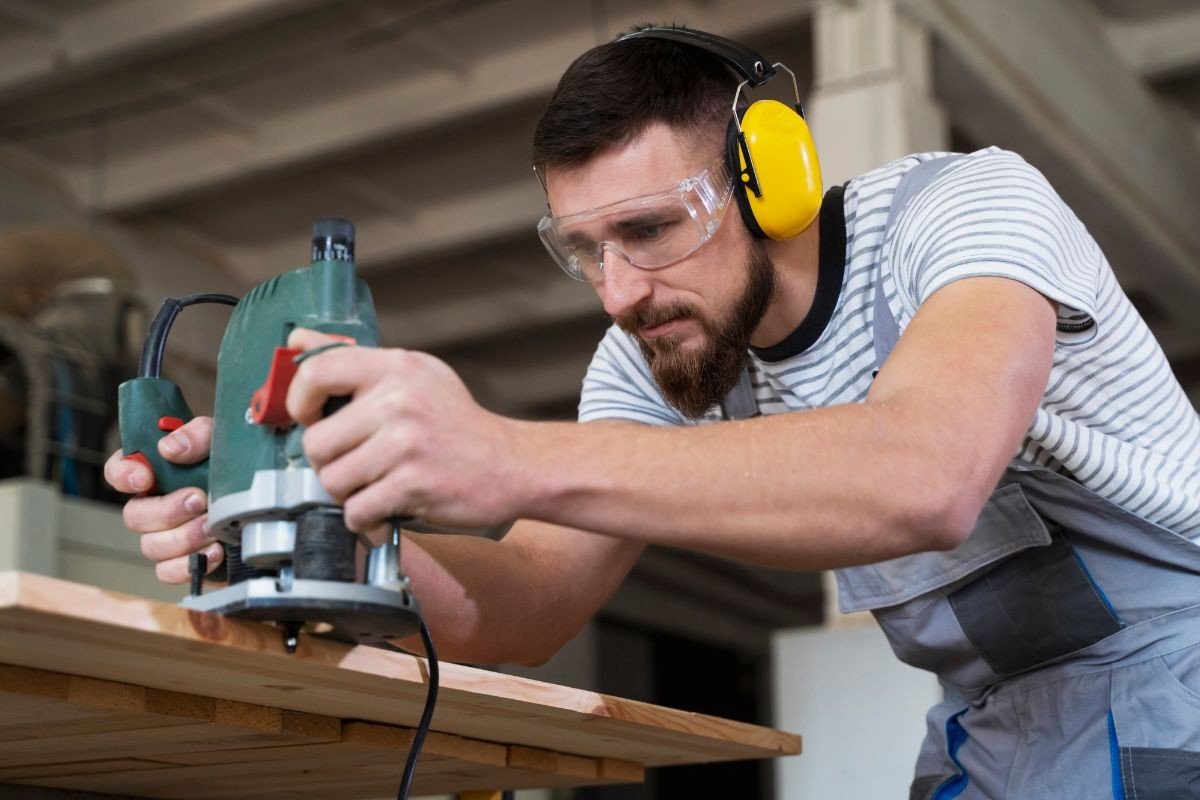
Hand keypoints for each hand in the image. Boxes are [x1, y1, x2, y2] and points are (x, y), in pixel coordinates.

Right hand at [103, 416, 223, 583]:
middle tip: (199, 500)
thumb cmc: (235, 463)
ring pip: (151, 546)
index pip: (119, 471)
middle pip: (134, 516)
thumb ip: (196, 434)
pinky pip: (167, 572)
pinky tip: (215, 551)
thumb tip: (170, 449)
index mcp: (156, 471)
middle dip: (167, 511)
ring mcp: (167, 534)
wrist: (265, 498)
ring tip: (213, 528)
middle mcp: (155, 504)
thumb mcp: (221, 438)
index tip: (145, 477)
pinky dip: (189, 565)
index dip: (124, 475)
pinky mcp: (184, 560)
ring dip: (183, 538)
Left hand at [286, 329, 524, 539]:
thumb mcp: (414, 374)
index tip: (311, 417)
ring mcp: (405, 444)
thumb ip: (354, 360)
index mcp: (396, 368)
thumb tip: (296, 342)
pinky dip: (366, 519)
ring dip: (348, 493)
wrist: (513, 464)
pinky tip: (386, 508)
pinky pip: (356, 511)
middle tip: (354, 464)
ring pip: (332, 481)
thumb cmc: (457, 423)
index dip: (299, 401)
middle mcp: (399, 401)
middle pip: (316, 442)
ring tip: (375, 485)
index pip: (316, 371)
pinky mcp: (413, 485)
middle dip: (328, 462)